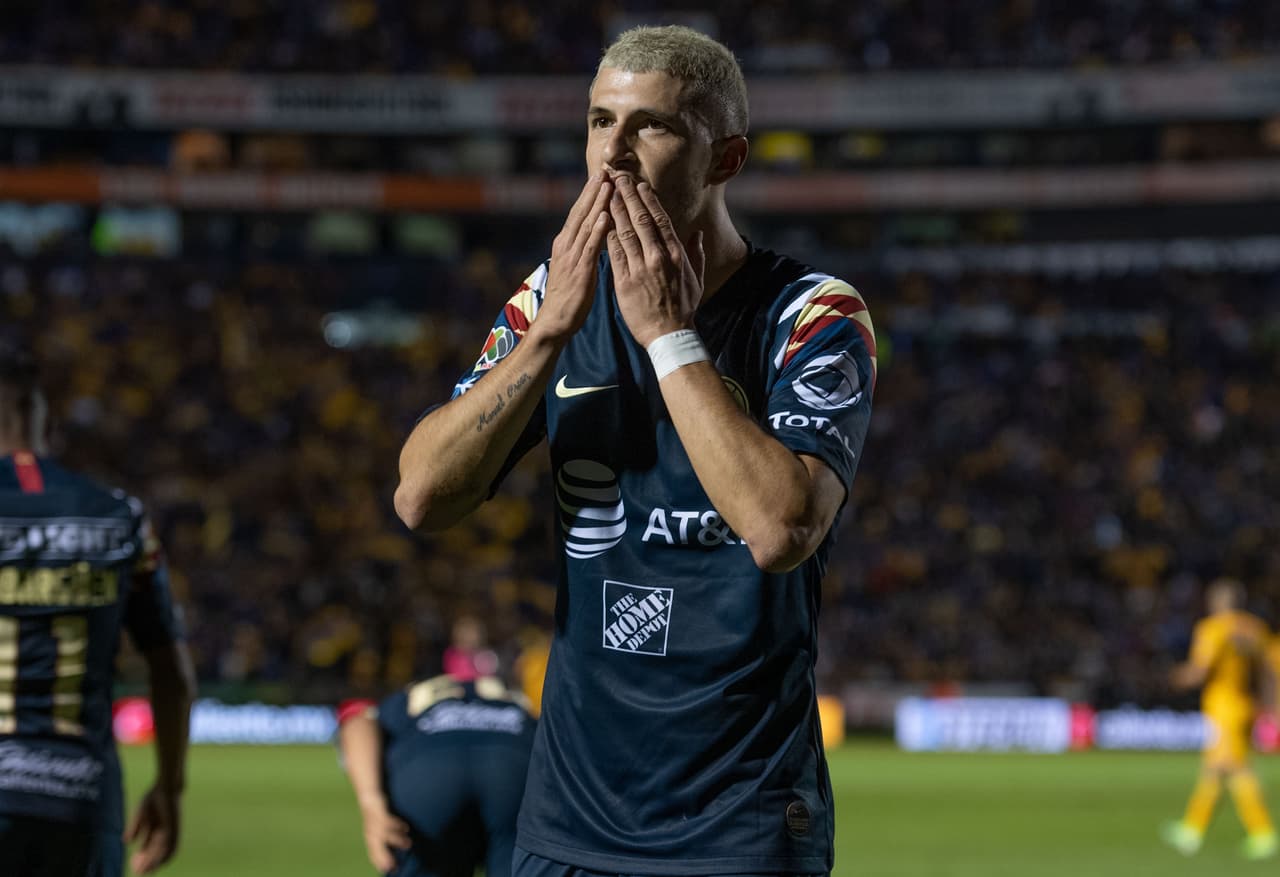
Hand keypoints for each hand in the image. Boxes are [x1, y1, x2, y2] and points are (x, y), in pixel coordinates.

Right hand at [124, 785, 180, 874]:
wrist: (166, 786)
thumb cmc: (154, 797)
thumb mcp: (141, 815)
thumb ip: (135, 827)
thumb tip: (127, 842)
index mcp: (157, 830)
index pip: (150, 849)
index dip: (143, 859)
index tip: (134, 866)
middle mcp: (165, 833)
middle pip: (157, 853)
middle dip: (147, 863)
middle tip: (138, 872)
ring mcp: (171, 831)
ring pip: (163, 852)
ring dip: (154, 862)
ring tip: (144, 871)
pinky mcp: (173, 828)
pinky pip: (168, 845)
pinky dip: (162, 854)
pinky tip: (154, 861)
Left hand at [359, 797, 412, 872]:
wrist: (369, 797)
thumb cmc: (376, 815)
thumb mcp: (379, 829)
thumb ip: (386, 840)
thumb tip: (399, 849)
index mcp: (371, 838)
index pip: (374, 854)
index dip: (380, 862)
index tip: (390, 870)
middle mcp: (371, 832)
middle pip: (377, 847)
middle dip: (385, 856)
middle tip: (394, 865)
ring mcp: (375, 822)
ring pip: (385, 835)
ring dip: (396, 840)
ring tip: (408, 844)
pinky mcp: (379, 811)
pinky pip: (388, 821)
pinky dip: (396, 826)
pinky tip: (405, 828)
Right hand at [533, 173, 614, 342]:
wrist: (554, 322)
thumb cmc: (569, 297)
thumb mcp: (575, 266)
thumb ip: (583, 248)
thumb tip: (595, 234)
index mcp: (566, 243)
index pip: (580, 213)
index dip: (591, 193)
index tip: (602, 175)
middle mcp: (566, 245)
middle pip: (581, 212)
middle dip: (594, 190)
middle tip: (606, 168)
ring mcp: (572, 257)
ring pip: (586, 224)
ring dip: (597, 203)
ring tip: (608, 184)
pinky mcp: (579, 270)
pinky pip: (589, 247)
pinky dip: (597, 230)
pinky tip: (605, 216)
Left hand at [606, 175, 704, 347]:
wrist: (669, 335)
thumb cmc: (684, 308)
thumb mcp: (696, 279)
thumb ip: (695, 255)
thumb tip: (697, 235)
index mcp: (676, 254)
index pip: (660, 219)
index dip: (648, 200)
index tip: (639, 184)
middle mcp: (658, 256)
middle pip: (641, 219)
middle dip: (628, 196)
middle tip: (618, 177)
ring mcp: (641, 268)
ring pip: (625, 231)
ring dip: (615, 209)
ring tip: (606, 192)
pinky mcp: (624, 281)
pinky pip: (614, 253)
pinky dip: (607, 234)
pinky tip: (600, 221)